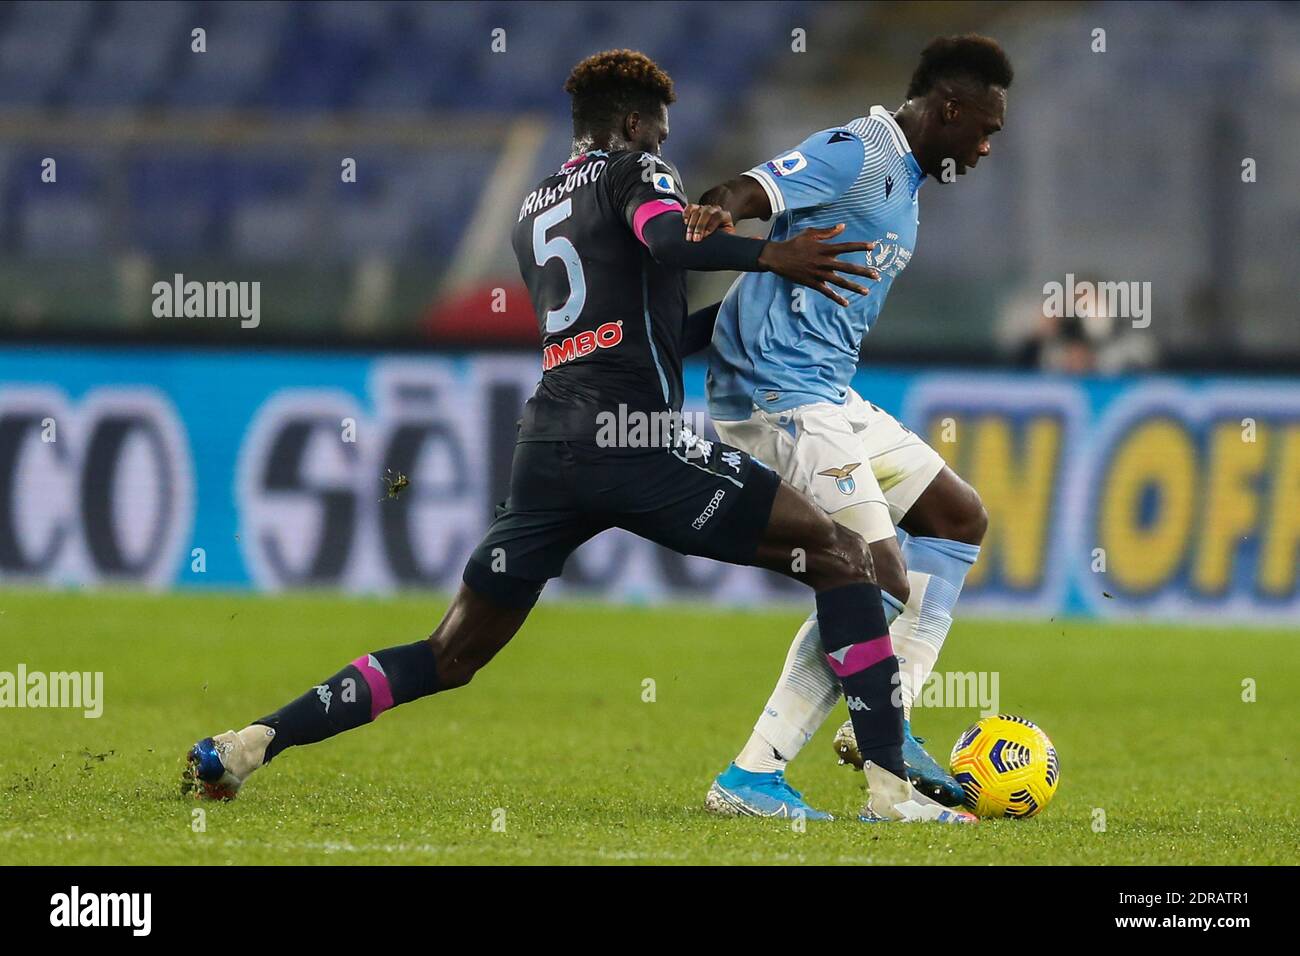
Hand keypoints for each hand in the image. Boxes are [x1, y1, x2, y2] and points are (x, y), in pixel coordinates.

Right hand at [683, 203, 734, 241]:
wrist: (716, 237)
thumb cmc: (721, 239)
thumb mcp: (726, 239)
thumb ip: (725, 238)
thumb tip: (722, 240)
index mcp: (725, 216)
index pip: (718, 216)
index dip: (711, 225)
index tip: (705, 235)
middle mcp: (715, 210)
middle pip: (707, 213)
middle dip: (700, 226)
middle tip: (695, 238)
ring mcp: (705, 208)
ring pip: (697, 211)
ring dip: (692, 224)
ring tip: (689, 236)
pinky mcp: (696, 209)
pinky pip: (690, 207)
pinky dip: (686, 213)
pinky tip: (685, 223)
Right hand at [757, 223, 878, 306]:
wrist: (777, 257)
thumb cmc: (794, 243)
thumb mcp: (810, 233)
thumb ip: (827, 232)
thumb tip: (842, 226)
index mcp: (824, 248)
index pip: (846, 247)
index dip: (860, 246)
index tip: (873, 246)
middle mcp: (824, 261)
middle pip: (847, 267)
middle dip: (863, 272)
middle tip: (876, 275)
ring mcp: (818, 273)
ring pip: (839, 281)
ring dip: (853, 287)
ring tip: (866, 291)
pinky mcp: (812, 283)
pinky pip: (826, 292)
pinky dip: (836, 298)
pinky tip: (845, 303)